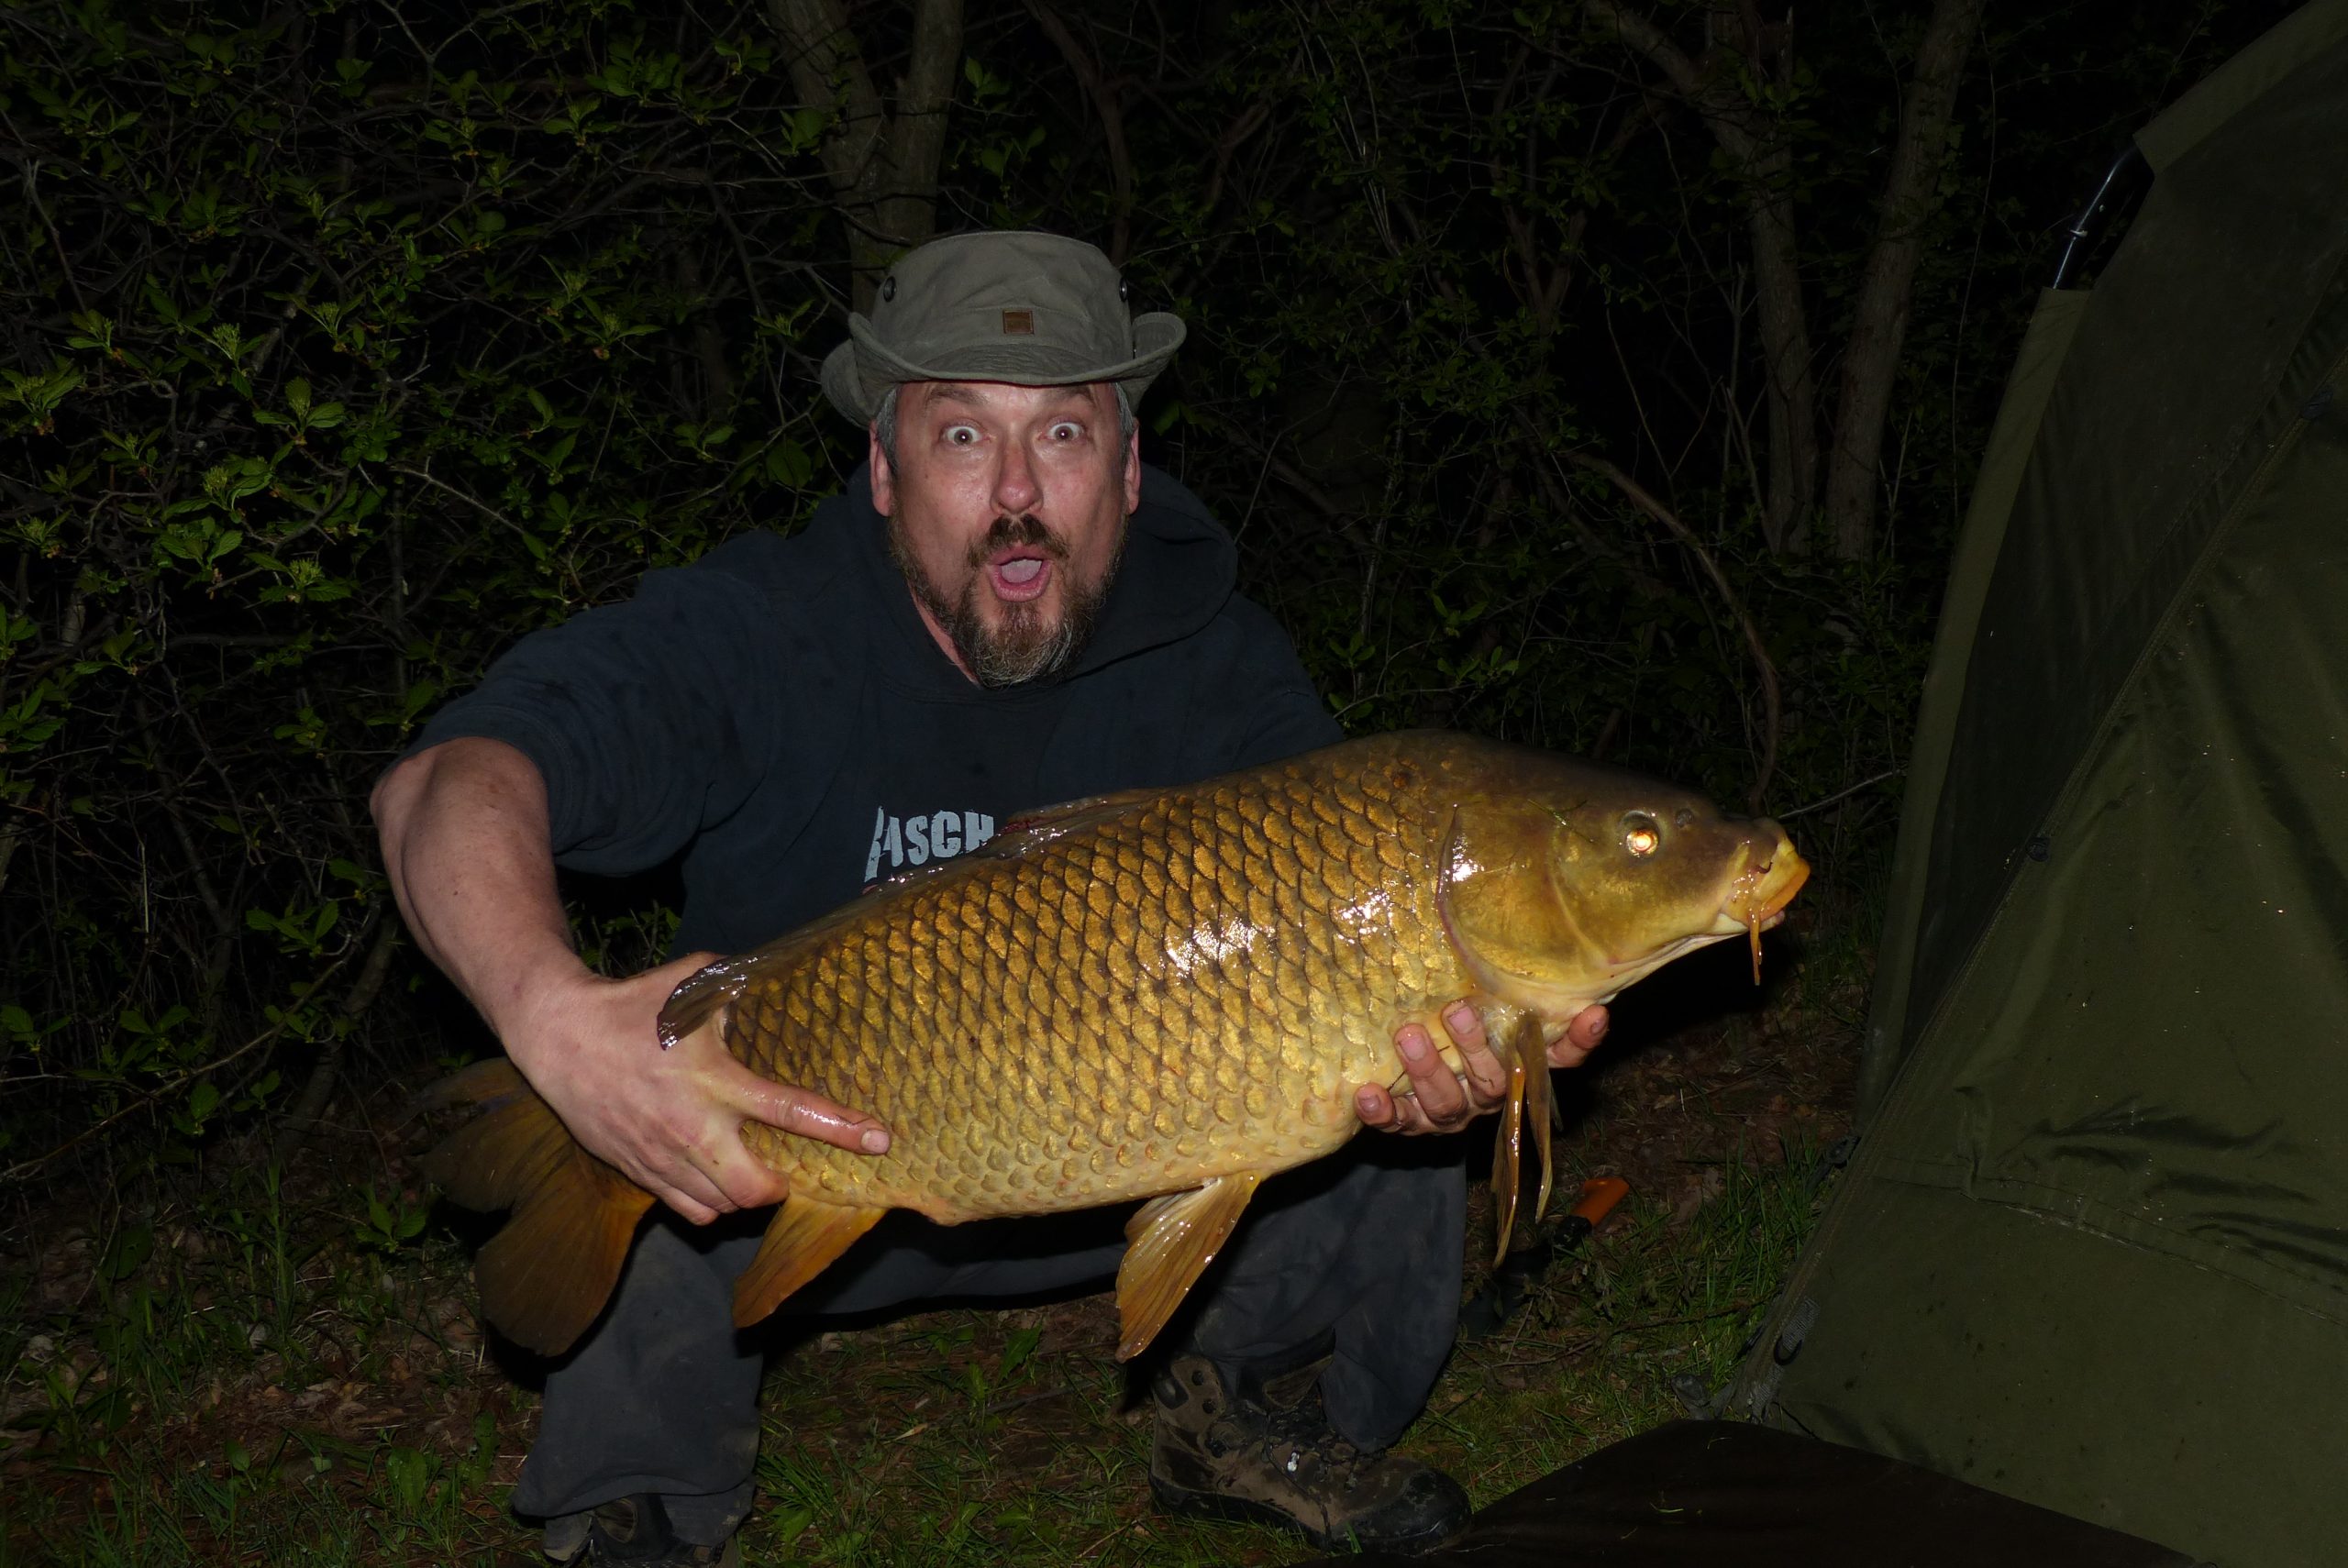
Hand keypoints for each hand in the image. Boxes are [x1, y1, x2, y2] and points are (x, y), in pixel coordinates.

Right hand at [500, 950, 891, 1224]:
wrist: (558, 1037)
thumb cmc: (631, 1006)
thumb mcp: (693, 986)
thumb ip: (741, 991)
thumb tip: (782, 986)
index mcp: (714, 1080)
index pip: (789, 1111)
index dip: (840, 1129)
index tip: (879, 1139)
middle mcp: (691, 1128)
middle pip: (754, 1190)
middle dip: (782, 1187)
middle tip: (790, 1168)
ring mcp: (661, 1157)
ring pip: (720, 1208)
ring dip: (746, 1197)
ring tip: (755, 1172)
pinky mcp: (637, 1172)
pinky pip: (687, 1210)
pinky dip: (711, 1205)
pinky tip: (716, 1179)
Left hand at [1353, 1002, 1608, 1134]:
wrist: (1419, 1063)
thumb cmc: (1462, 1027)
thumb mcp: (1490, 1006)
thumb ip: (1513, 988)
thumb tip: (1555, 961)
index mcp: (1519, 1067)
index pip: (1562, 1056)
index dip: (1581, 1040)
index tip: (1593, 1014)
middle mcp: (1491, 1096)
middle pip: (1493, 1083)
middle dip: (1475, 1050)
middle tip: (1457, 1011)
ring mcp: (1453, 1113)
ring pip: (1447, 1105)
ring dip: (1427, 1073)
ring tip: (1408, 1036)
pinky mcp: (1413, 1123)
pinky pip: (1401, 1125)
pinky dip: (1384, 1113)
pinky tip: (1368, 1095)